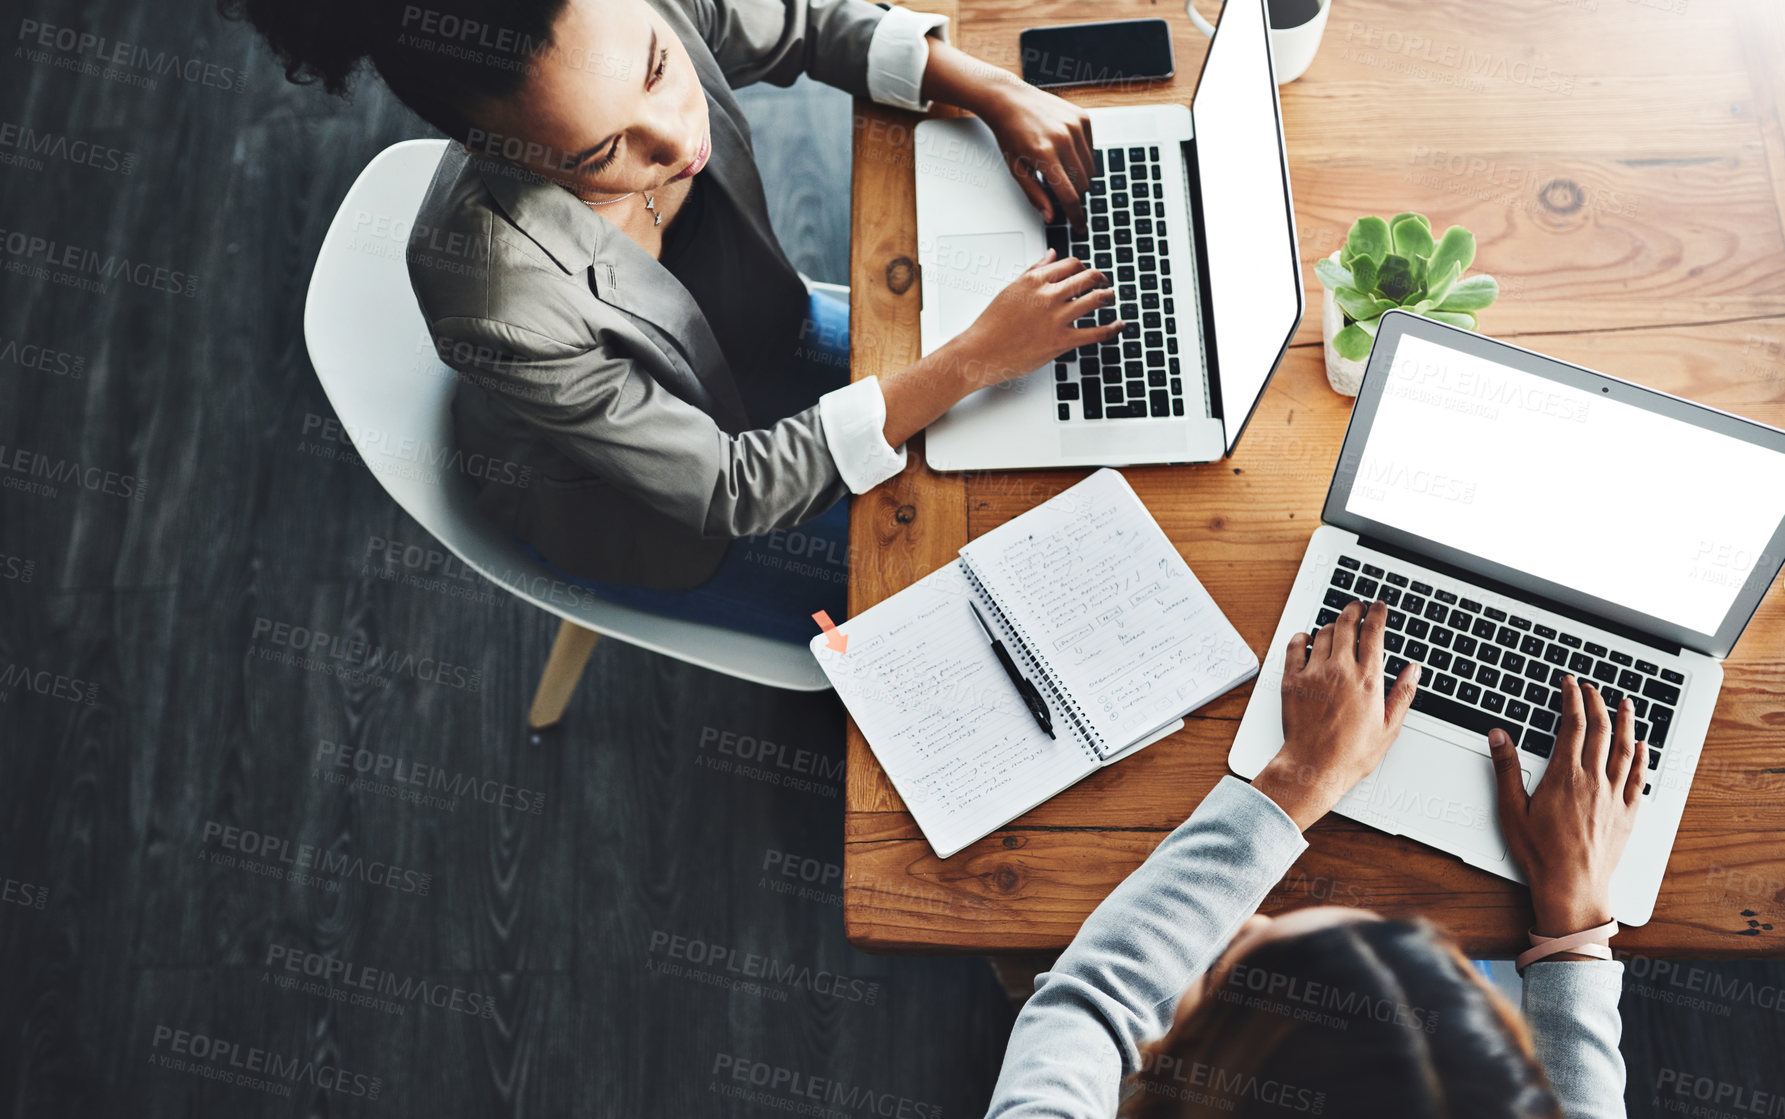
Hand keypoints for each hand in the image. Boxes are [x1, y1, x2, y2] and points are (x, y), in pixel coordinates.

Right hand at [948, 249, 1122, 388]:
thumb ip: (1034, 270)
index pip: (1071, 264)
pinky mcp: (1062, 341)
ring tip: (1111, 299)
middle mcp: (1048, 295)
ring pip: (1097, 299)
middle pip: (1088, 276)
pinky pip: (1097, 332)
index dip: (1083, 268)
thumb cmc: (991, 325)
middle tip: (1104, 284)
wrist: (979, 352)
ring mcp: (1056, 318)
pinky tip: (1119, 325)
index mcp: (1035, 280)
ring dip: (1109, 297)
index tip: (1087, 275)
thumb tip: (1051, 254)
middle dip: (1101, 279)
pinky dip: (1113, 328)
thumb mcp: (1011, 290)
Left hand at [977, 82, 1096, 232]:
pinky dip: (1082, 156)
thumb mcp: (1016, 169)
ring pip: (1091, 169)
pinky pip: (1092, 149)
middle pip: (1083, 184)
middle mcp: (1063, 138)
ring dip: (1079, 176)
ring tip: (1058, 166)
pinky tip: (1064, 149)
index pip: (1068, 195)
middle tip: (1059, 188)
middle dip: (1074, 193)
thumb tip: (1050, 216)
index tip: (1079, 227)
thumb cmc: (1010, 134)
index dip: (1075, 216)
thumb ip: (1034, 194)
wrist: (1010, 100)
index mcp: (1044, 154)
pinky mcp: (1083, 118)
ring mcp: (1075, 126)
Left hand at [1253, 600, 1421, 829]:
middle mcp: (1340, 671)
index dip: (1377, 613)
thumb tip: (1414, 669)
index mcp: (1368, 680)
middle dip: (1354, 609)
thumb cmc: (1351, 754)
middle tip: (1357, 607)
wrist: (1313, 767)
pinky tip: (1307, 640)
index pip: (1374, 632)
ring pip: (1323, 633)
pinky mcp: (1291, 680)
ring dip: (1332, 626)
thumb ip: (1403, 693)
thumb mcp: (1389, 727)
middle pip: (1347, 623)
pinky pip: (1295, 646)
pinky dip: (1302, 637)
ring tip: (1337, 629)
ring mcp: (1314, 674)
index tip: (1378, 606)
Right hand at [1489, 676, 1642, 941]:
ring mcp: (1614, 796)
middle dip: (1596, 703)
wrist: (1571, 887)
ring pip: (1625, 749)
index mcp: (1564, 776)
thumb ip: (1506, 768)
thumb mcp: (1511, 810)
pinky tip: (1643, 746)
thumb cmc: (1540, 854)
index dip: (1572, 699)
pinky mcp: (1627, 813)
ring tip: (1625, 703)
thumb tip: (1499, 735)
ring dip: (1626, 722)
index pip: (1572, 725)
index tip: (1570, 684)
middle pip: (1600, 730)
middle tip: (1591, 687)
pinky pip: (1638, 777)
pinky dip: (1642, 757)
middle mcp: (1593, 781)